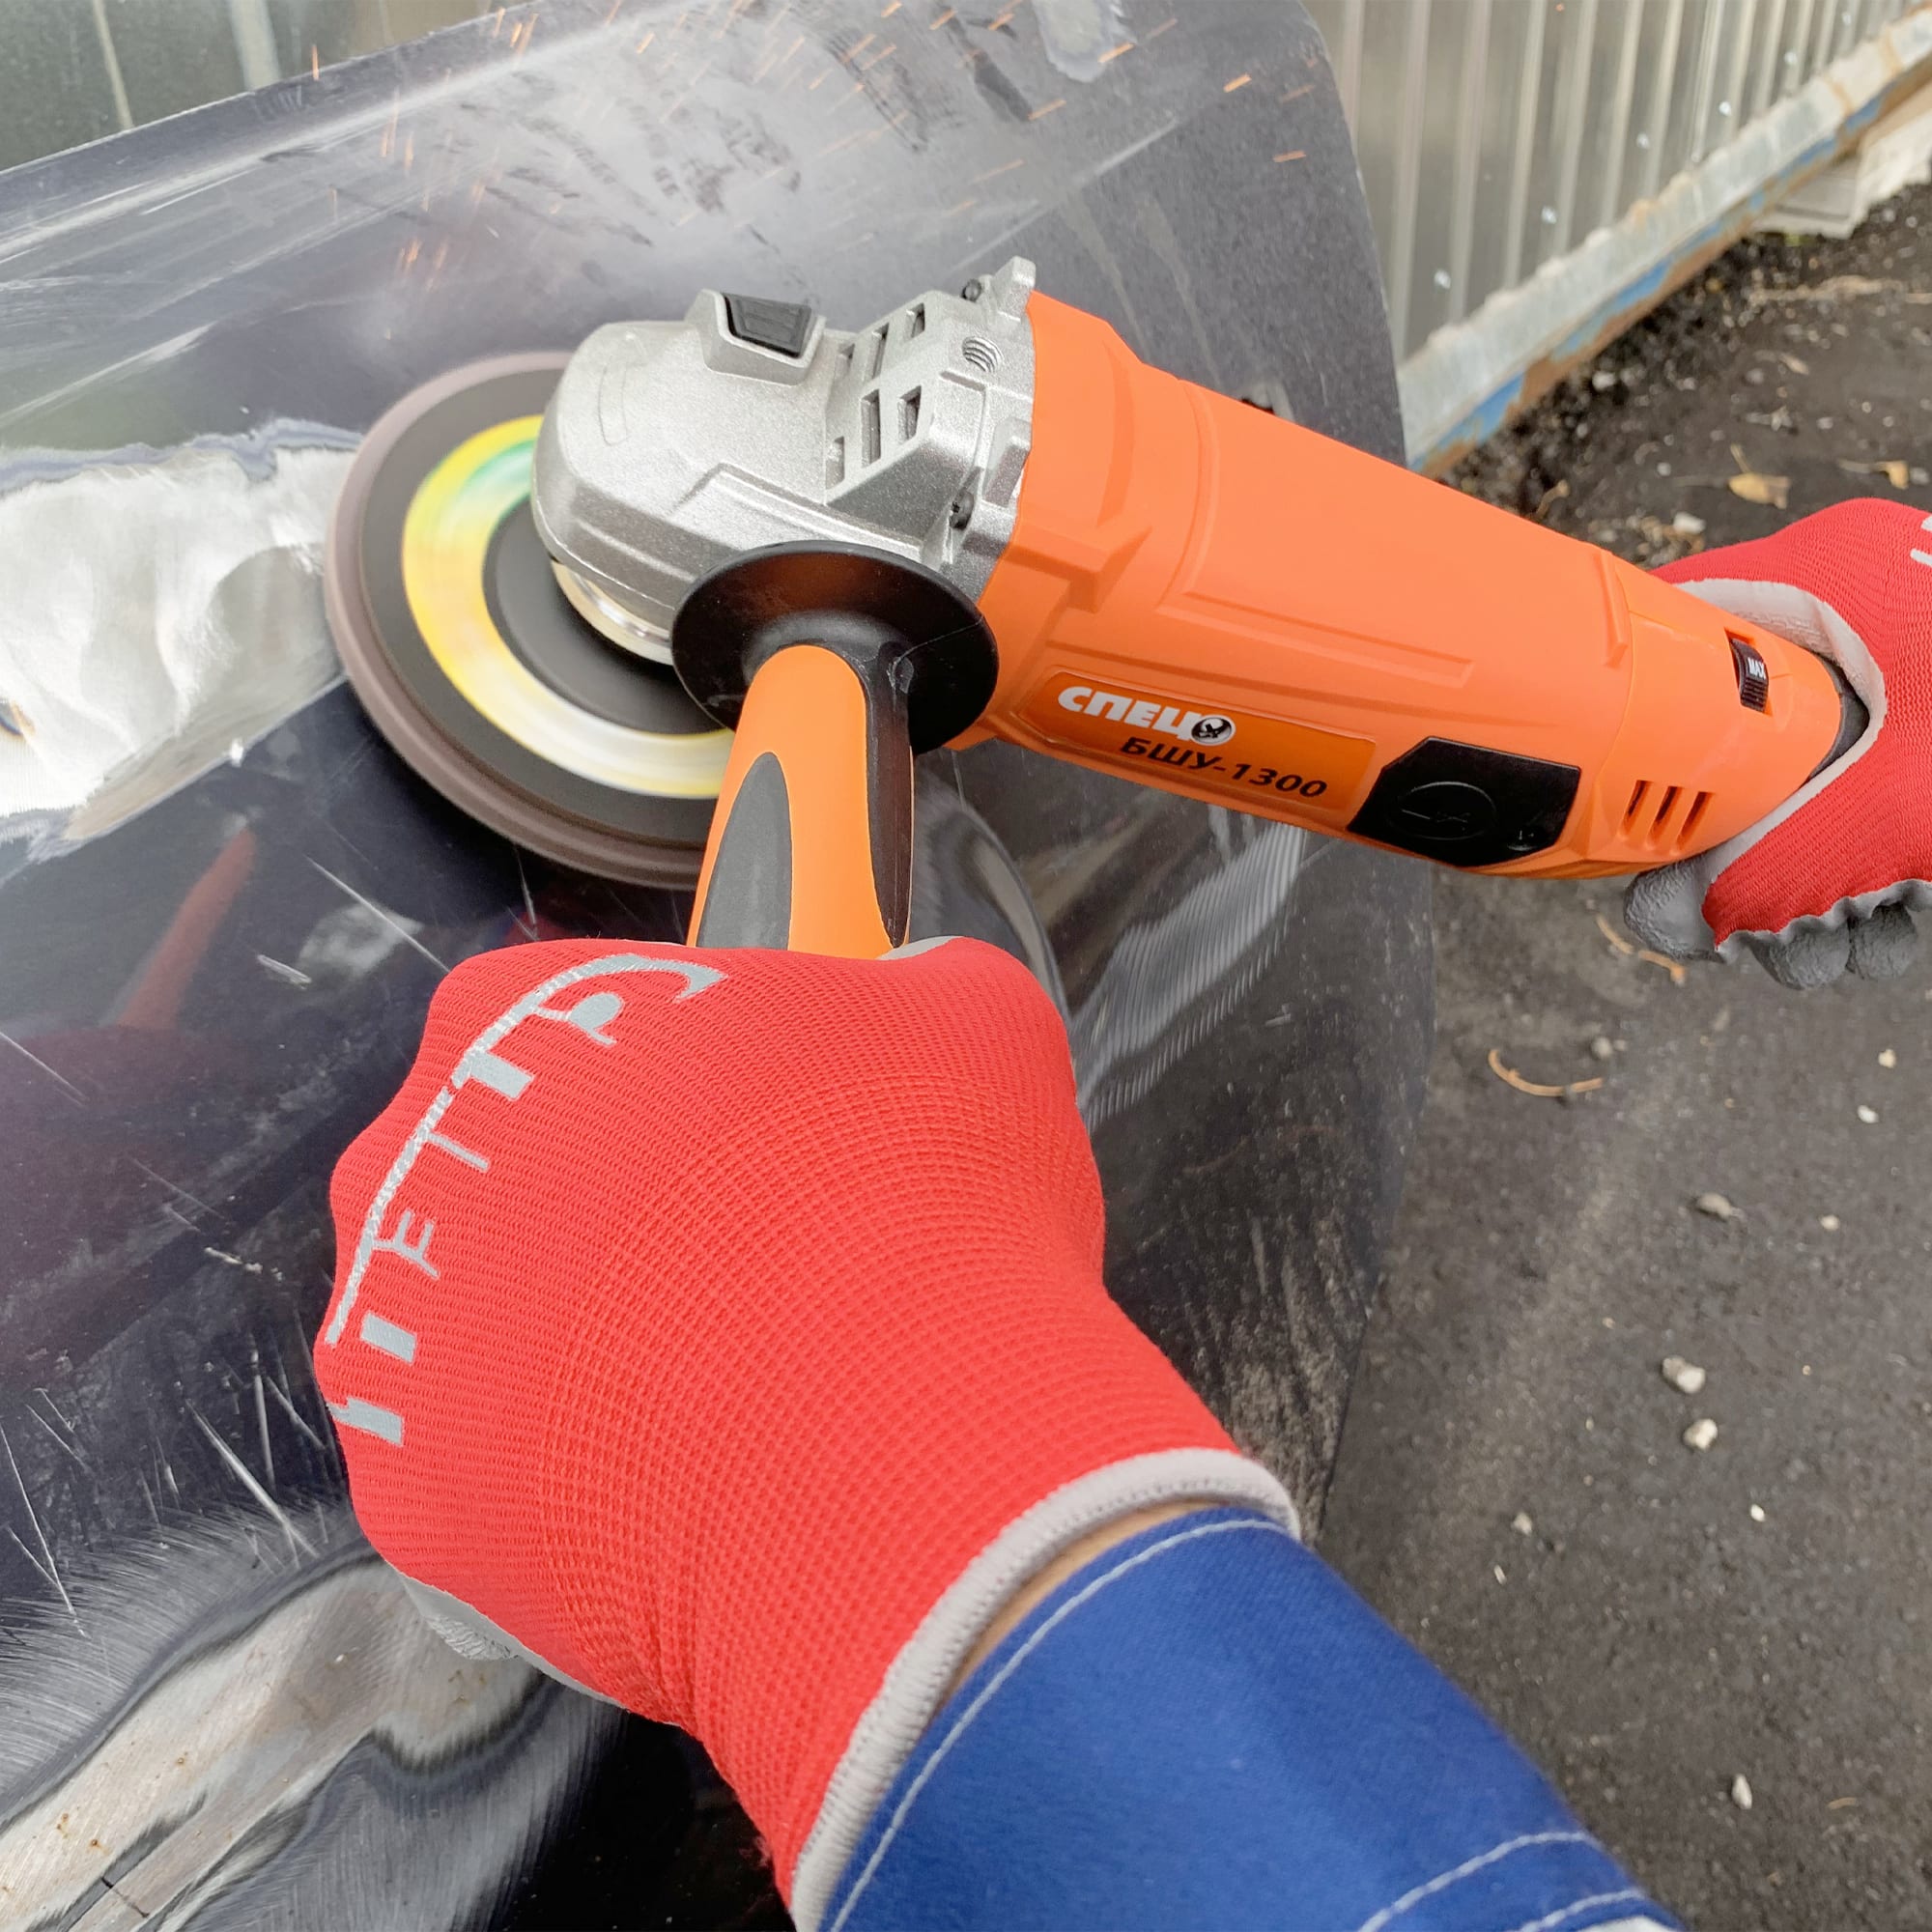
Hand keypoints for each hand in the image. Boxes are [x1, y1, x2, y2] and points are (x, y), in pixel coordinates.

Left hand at [314, 936, 1290, 1919]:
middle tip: (758, 1267)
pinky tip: (696, 1487)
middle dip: (619, 1224)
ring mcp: (388, 1354)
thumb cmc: (921, 1205)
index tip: (768, 1138)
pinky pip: (497, 1488)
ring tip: (738, 1392)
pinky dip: (580, 1489)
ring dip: (588, 1358)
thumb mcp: (972, 1025)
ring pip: (488, 1345)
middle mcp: (403, 1170)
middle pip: (511, 1187)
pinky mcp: (416, 1511)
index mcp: (511, 1016)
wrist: (897, 1458)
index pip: (576, 1026)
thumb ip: (914, 994)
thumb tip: (920, 1006)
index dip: (689, 1083)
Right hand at [1625, 498, 1930, 985]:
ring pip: (1790, 798)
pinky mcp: (1924, 750)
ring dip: (1808, 896)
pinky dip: (1862, 885)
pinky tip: (1894, 927)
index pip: (1671, 634)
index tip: (1615, 821)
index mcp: (1824, 579)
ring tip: (1851, 942)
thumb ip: (1782, 860)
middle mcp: (1850, 623)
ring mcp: (1894, 689)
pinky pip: (1853, 817)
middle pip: (1725, 746)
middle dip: (1741, 862)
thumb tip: (1685, 917)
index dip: (1631, 729)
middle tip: (1755, 929)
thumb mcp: (1911, 804)